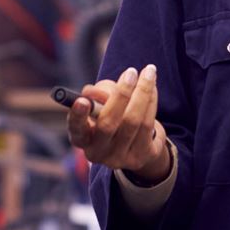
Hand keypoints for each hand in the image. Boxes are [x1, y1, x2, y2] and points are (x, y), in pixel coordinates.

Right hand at [66, 65, 172, 184]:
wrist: (135, 144)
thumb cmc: (112, 117)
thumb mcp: (101, 104)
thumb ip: (97, 95)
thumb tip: (92, 92)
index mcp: (83, 139)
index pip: (77, 129)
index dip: (78, 116)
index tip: (82, 100)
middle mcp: (99, 152)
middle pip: (108, 124)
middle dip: (121, 95)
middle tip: (131, 72)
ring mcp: (121, 157)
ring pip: (133, 121)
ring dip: (143, 92)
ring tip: (148, 71)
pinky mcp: (141, 156)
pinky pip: (148, 124)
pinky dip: (151, 101)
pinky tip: (152, 87)